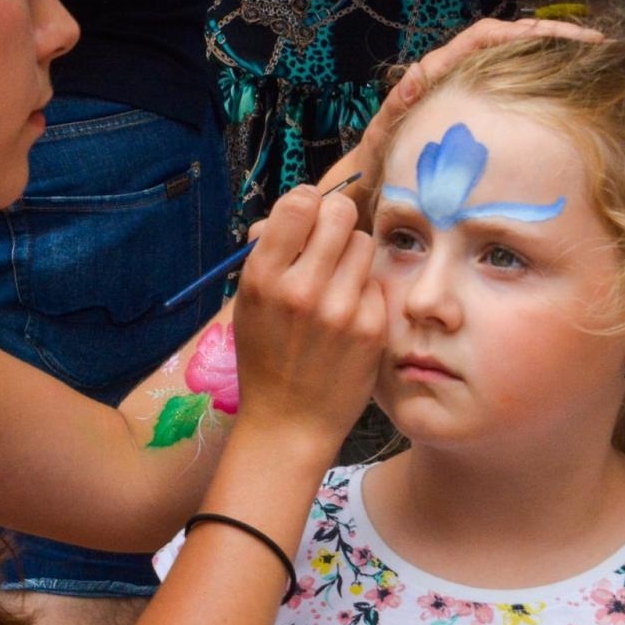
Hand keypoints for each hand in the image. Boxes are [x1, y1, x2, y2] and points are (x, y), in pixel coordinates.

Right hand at [233, 185, 384, 454]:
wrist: (288, 423)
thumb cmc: (265, 357)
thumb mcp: (248, 303)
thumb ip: (269, 252)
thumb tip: (298, 207)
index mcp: (263, 278)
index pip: (300, 202)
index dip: (307, 205)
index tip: (307, 220)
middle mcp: (302, 289)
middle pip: (341, 213)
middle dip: (335, 222)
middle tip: (328, 244)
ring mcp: (341, 309)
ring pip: (364, 243)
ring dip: (351, 256)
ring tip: (336, 284)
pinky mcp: (371, 328)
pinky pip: (376, 282)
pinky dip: (364, 292)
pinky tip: (348, 318)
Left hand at [320, 18, 605, 214]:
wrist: (377, 182)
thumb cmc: (381, 158)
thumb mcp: (384, 133)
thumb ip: (396, 106)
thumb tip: (414, 78)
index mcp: (439, 71)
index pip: (486, 37)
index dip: (525, 32)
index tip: (563, 35)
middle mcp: (460, 73)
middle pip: (514, 41)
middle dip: (556, 37)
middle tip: (598, 44)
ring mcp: (474, 91)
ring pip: (522, 62)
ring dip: (558, 57)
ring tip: (599, 60)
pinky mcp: (484, 112)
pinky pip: (520, 90)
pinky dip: (548, 86)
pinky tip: (576, 96)